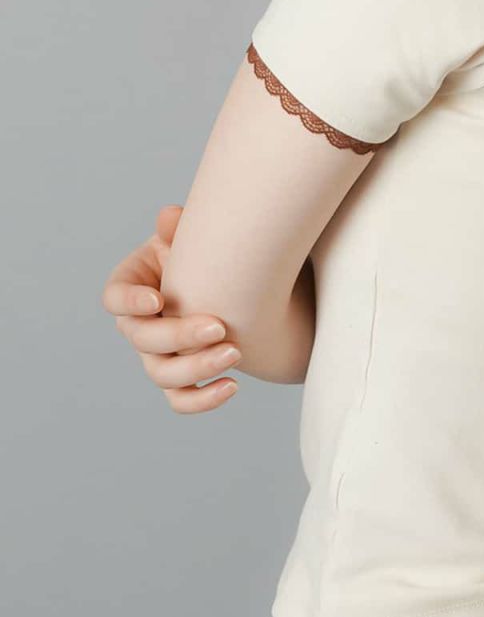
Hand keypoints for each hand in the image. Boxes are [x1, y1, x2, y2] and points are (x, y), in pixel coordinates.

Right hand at [101, 205, 241, 413]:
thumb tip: (171, 217)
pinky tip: (232, 386)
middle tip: (220, 328)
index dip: (130, 302)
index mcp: (132, 286)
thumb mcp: (192, 237)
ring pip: (163, 374)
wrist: (232, 283)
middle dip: (180, 336)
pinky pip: (182, 399)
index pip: (115, 298)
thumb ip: (179, 228)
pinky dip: (204, 399)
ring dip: (197, 368)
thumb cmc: (204, 254)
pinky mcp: (181, 379)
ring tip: (235, 354)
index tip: (158, 300)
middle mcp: (139, 325)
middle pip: (143, 339)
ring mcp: (157, 355)